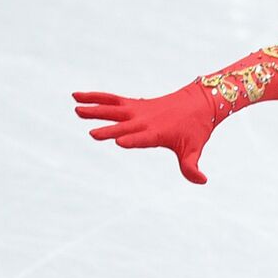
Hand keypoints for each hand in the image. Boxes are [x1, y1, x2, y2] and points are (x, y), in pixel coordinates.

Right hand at [72, 81, 213, 184]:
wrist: (198, 103)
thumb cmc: (195, 130)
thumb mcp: (194, 149)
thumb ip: (192, 166)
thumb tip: (202, 180)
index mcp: (158, 133)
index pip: (143, 138)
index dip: (132, 140)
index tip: (119, 142)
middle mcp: (145, 120)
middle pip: (124, 125)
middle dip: (109, 130)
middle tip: (92, 133)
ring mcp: (137, 110)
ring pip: (113, 109)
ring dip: (95, 108)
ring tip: (76, 108)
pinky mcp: (133, 104)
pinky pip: (111, 100)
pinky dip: (96, 97)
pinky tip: (78, 97)